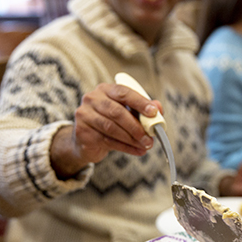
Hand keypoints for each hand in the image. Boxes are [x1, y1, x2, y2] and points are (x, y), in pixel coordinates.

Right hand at [49, 83, 163, 177]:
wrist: (86, 140)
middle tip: (150, 137)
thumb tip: (158, 108)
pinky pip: (107, 141)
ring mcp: (84, 115)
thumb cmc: (110, 122)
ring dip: (132, 139)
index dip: (140, 102)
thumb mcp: (127, 113)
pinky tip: (137, 151)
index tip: (153, 113)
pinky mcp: (82, 132)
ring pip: (111, 128)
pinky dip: (125, 147)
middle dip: (136, 126)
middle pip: (117, 112)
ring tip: (145, 145)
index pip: (123, 93)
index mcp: (105, 90)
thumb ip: (142, 110)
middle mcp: (92, 99)